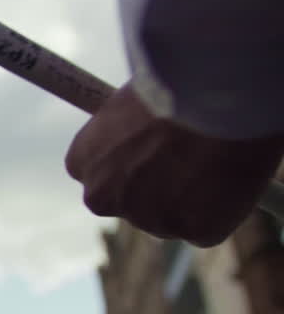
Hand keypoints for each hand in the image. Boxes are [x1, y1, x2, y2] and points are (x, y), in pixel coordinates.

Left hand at [65, 81, 283, 246]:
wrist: (217, 97)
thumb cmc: (176, 82)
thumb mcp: (134, 100)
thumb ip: (129, 129)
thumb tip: (141, 129)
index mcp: (83, 161)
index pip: (98, 176)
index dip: (128, 167)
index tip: (150, 156)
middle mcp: (102, 198)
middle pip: (129, 204)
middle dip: (155, 191)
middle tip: (188, 163)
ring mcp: (146, 219)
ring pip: (171, 217)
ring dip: (191, 199)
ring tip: (214, 157)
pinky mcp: (192, 232)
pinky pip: (208, 227)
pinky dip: (222, 210)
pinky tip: (231, 177)